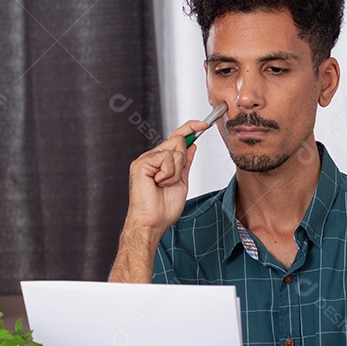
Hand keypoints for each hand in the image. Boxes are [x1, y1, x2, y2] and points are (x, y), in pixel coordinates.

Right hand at [109, 119, 207, 282]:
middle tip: (172, 181)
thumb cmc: (163, 208)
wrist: (153, 222)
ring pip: (175, 150)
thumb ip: (185, 163)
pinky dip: (168, 173)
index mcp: (161, 161)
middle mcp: (152, 157)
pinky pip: (166, 158)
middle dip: (182, 161)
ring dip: (176, 171)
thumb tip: (192, 145)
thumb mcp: (182, 182)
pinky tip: (158, 183)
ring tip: (164, 184)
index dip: (190, 128)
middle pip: (178, 141)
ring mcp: (145, 159)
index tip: (204, 123)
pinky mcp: (141, 163)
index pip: (176, 137)